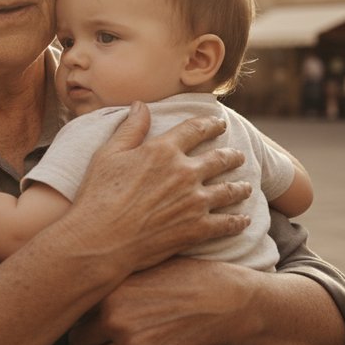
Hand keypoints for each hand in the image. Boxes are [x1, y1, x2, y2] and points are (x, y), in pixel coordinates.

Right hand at [59, 103, 253, 274]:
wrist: (100, 240)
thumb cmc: (98, 195)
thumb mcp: (108, 154)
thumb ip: (131, 128)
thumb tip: (141, 104)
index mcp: (163, 150)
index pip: (195, 130)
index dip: (210, 124)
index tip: (219, 123)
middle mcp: (184, 173)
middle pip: (219, 159)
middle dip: (232, 157)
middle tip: (239, 156)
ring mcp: (193, 202)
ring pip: (228, 191)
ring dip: (240, 188)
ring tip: (246, 187)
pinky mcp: (196, 229)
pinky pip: (226, 224)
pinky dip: (238, 222)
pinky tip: (243, 221)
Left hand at [69, 257, 260, 344]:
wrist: (226, 301)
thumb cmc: (186, 280)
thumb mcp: (144, 272)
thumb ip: (112, 288)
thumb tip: (81, 296)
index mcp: (111, 294)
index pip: (74, 319)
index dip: (77, 324)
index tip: (82, 326)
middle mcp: (118, 321)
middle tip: (92, 344)